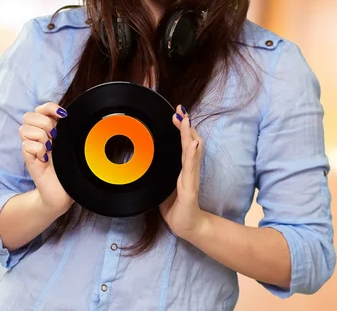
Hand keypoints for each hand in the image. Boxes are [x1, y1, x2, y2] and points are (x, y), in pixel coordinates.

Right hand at [19, 102, 72, 215]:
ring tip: (50, 148)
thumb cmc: (68, 166)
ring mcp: (31, 147)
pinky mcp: (28, 159)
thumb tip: (66, 115)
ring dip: (40, 136)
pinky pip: (26, 145)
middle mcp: (37, 135)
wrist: (63, 191)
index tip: (63, 116)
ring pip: (24, 129)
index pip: (41, 108)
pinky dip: (38, 150)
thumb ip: (65, 128)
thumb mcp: (69, 142)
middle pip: (29, 115)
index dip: (50, 108)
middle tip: (55, 136)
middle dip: (44, 123)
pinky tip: (46, 158)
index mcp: (48, 128)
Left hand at [159, 105, 205, 240]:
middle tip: (181, 110)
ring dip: (188, 134)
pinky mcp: (189, 189)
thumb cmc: (175, 206)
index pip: (184, 144)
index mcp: (182, 168)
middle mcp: (188, 170)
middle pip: (190, 142)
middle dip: (186, 126)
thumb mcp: (162, 185)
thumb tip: (143, 159)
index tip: (177, 114)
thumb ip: (158, 172)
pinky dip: (192, 155)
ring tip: (186, 120)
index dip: (182, 128)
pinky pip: (191, 169)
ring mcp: (190, 178)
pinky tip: (192, 144)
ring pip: (191, 151)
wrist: (189, 227)